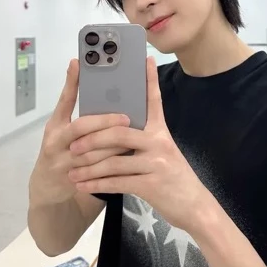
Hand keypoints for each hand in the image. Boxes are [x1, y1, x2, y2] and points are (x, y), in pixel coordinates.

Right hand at [29, 59, 129, 206]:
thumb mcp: (65, 132)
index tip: (79, 63)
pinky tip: (127, 155)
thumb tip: (108, 94)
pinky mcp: (71, 178)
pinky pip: (96, 170)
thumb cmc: (62, 152)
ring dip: (113, 143)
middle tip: (126, 117)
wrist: (47, 189)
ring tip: (132, 135)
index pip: (64, 100)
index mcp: (56, 124)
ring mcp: (62, 160)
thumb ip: (83, 118)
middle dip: (104, 121)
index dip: (71, 82)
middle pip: (80, 127)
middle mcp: (56, 140)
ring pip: (91, 150)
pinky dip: (112, 162)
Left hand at [68, 57, 211, 230]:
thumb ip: (145, 140)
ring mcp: (155, 163)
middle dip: (92, 139)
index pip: (154, 100)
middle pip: (119, 132)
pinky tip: (83, 186)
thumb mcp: (164, 151)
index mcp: (161, 131)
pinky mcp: (151, 185)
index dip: (149, 80)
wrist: (194, 205)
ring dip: (89, 167)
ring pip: (114, 160)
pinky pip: (116, 182)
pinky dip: (96, 185)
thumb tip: (118, 130)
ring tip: (71, 171)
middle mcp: (159, 142)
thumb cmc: (175, 176)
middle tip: (74, 145)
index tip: (145, 60)